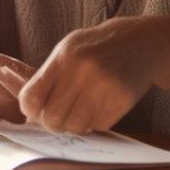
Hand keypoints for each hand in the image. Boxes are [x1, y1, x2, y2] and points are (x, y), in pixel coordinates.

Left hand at [19, 16, 162, 133]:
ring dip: (73, 125)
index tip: (35, 111)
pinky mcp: (121, 100)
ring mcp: (104, 87)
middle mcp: (83, 71)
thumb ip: (47, 77)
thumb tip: (30, 114)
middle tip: (57, 117)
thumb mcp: (67, 50)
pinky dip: (93, 123)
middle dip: (51, 123)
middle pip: (52, 118)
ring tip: (78, 112)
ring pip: (75, 127)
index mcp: (64, 57)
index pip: (32, 97)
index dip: (29, 110)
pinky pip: (97, 126)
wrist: (140, 42)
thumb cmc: (95, 48)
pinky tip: (97, 108)